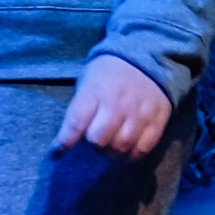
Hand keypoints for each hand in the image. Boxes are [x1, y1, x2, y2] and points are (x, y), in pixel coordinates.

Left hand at [55, 53, 174, 158]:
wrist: (146, 59)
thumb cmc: (108, 73)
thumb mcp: (88, 82)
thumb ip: (80, 108)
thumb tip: (73, 138)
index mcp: (96, 92)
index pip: (76, 123)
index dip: (64, 143)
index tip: (56, 154)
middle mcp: (118, 104)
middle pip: (99, 139)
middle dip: (93, 145)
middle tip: (93, 142)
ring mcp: (140, 113)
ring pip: (122, 146)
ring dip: (111, 152)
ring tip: (109, 148)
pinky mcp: (158, 120)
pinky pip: (144, 147)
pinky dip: (132, 155)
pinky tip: (126, 151)